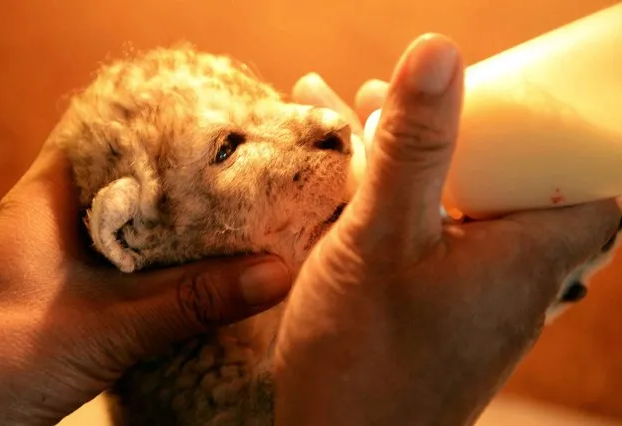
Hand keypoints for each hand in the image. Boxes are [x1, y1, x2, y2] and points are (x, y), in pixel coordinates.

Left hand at [0, 144, 290, 424]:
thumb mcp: (103, 326)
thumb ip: (189, 300)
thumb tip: (275, 272)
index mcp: (54, 194)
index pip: (117, 129)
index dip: (170, 119)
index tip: (226, 120)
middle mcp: (66, 215)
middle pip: (139, 172)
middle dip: (193, 172)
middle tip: (252, 168)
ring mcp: (75, 253)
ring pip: (143, 219)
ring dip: (188, 220)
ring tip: (246, 210)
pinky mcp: (85, 290)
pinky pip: (142, 260)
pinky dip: (177, 259)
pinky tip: (213, 266)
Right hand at [275, 33, 619, 425]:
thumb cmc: (365, 358)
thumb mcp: (383, 238)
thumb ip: (414, 147)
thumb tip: (439, 51)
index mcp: (526, 256)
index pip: (590, 182)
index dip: (565, 135)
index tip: (520, 99)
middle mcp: (510, 279)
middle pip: (508, 182)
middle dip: (459, 131)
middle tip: (403, 99)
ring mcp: (470, 299)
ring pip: (456, 206)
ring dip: (413, 161)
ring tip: (359, 118)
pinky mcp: (433, 313)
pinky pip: (425, 237)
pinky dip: (394, 201)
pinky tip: (343, 181)